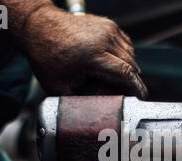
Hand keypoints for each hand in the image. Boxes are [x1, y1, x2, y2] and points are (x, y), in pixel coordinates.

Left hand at [22, 6, 146, 96]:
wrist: (40, 27)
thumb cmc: (47, 57)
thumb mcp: (59, 87)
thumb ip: (78, 101)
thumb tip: (93, 115)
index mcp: (92, 56)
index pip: (126, 73)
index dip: (137, 88)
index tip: (141, 98)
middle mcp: (103, 40)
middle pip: (131, 64)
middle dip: (134, 80)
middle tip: (132, 93)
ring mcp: (107, 29)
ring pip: (130, 53)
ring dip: (130, 68)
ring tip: (123, 81)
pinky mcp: (108, 24)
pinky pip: (125, 43)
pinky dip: (125, 55)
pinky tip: (118, 64)